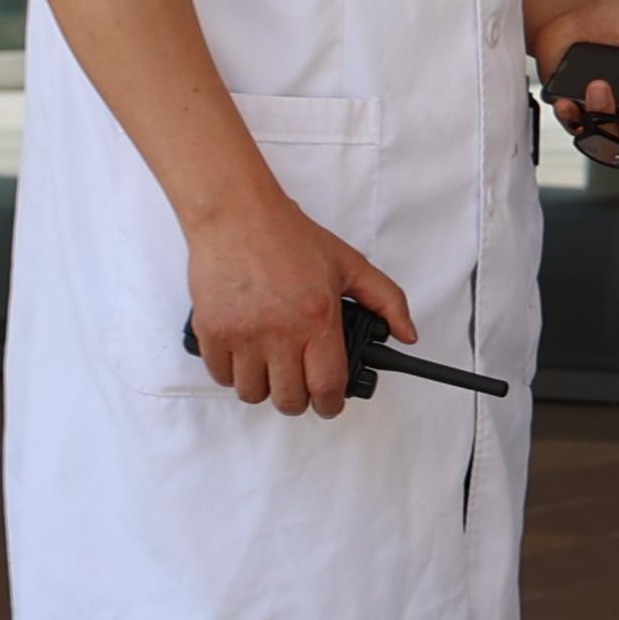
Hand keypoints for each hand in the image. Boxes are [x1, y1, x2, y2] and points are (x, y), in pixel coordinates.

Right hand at [185, 179, 414, 417]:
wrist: (238, 215)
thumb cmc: (290, 238)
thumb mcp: (350, 264)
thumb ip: (387, 301)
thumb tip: (406, 335)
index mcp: (317, 318)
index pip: (327, 386)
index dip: (331, 404)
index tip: (330, 402)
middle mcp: (279, 331)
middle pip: (290, 399)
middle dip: (300, 399)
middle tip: (301, 384)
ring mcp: (242, 334)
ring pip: (253, 393)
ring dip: (266, 387)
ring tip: (273, 367)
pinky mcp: (211, 331)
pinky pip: (221, 377)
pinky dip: (234, 374)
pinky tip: (247, 355)